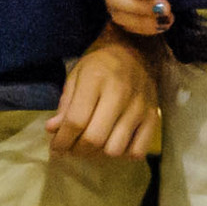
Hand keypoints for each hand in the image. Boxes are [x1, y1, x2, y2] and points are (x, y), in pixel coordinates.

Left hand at [46, 27, 161, 156]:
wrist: (136, 51)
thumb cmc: (100, 64)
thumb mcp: (77, 76)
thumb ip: (65, 104)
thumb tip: (53, 130)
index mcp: (96, 79)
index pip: (76, 121)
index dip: (62, 140)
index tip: (56, 146)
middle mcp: (120, 94)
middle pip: (95, 138)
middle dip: (78, 150)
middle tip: (72, 147)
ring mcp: (139, 108)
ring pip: (115, 149)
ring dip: (99, 154)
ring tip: (92, 145)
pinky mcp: (153, 117)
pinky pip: (138, 150)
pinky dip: (124, 154)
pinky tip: (115, 143)